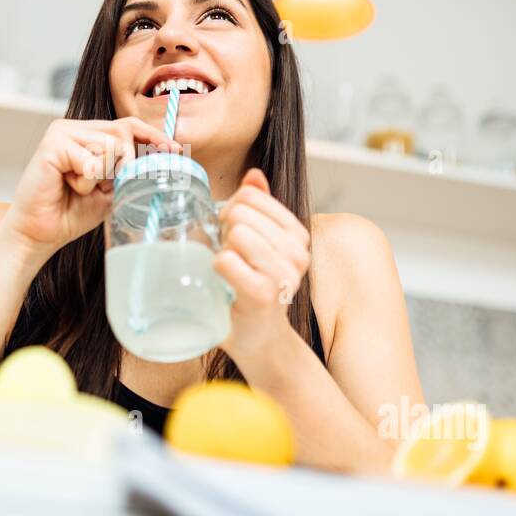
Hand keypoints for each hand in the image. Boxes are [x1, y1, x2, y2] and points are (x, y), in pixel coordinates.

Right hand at [0, 117, 181, 260]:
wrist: (38, 233)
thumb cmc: (69, 212)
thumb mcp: (109, 190)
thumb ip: (128, 172)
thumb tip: (161, 159)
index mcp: (86, 134)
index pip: (127, 125)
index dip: (153, 136)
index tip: (175, 149)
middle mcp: (73, 128)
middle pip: (123, 131)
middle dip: (127, 162)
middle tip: (108, 184)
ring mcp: (61, 133)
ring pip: (110, 146)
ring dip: (101, 177)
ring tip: (78, 187)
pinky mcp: (53, 145)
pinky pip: (91, 162)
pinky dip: (85, 182)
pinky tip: (67, 187)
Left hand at [213, 168, 311, 357]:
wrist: (258, 339)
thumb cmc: (252, 289)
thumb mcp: (259, 245)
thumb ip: (258, 208)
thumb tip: (253, 176)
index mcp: (298, 235)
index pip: (250, 196)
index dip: (230, 210)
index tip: (232, 235)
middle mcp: (298, 252)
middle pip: (240, 213)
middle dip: (223, 231)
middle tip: (229, 257)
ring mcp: (284, 274)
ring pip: (236, 234)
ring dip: (221, 251)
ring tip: (230, 272)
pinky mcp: (265, 294)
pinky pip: (226, 261)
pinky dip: (217, 270)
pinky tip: (225, 284)